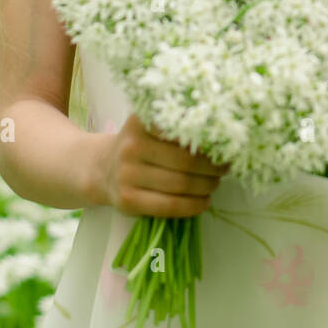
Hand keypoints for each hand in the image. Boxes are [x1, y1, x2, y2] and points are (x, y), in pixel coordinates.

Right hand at [97, 113, 229, 217]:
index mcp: (141, 122)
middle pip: (186, 160)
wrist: (103, 169)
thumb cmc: (140, 145)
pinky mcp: (127, 200)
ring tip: (216, 184)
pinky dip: (194, 206)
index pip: (181, 129)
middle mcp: (132, 146)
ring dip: (207, 186)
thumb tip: (223, 137)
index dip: (207, 140)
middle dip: (213, 167)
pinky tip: (204, 202)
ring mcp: (127, 174)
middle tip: (225, 168)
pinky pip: (170, 206)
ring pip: (180, 184)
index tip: (224, 144)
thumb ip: (178, 127)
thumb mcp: (151, 127)